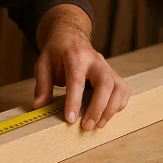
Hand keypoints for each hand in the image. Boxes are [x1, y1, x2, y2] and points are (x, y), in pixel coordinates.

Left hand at [33, 5, 130, 130]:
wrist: (69, 36)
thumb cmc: (56, 52)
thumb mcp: (43, 64)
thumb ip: (42, 85)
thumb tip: (38, 106)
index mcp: (74, 56)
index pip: (77, 79)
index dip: (74, 100)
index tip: (71, 119)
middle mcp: (94, 60)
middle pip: (105, 83)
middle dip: (98, 107)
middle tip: (87, 126)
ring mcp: (106, 66)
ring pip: (118, 87)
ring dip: (111, 109)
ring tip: (98, 125)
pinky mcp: (113, 73)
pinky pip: (123, 89)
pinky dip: (119, 104)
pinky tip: (107, 114)